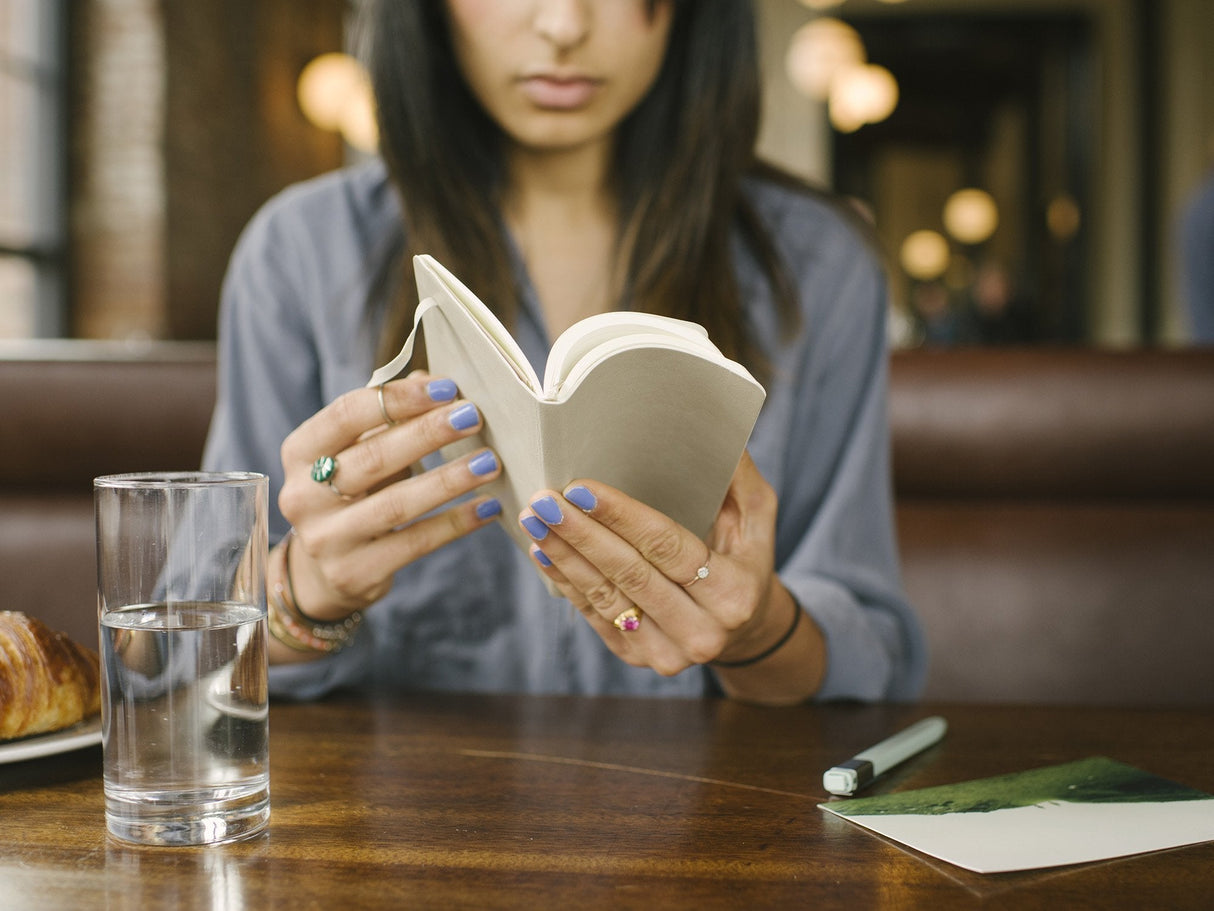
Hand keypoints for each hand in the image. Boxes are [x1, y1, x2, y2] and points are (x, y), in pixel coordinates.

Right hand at [276, 371, 501, 620]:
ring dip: (448, 480)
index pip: (346, 414)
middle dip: (428, 434)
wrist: (324, 571)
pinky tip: (486, 507)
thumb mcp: (358, 452)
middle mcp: (303, 495)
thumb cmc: (351, 494)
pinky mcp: (353, 573)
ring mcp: (326, 539)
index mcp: (300, 452)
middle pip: (373, 457)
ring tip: (489, 463)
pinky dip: (455, 524)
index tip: (447, 388)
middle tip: (472, 417)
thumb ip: (390, 417)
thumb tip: (432, 382)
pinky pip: (414, 544)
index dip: (399, 399)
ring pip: (395, 504)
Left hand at [517, 451, 812, 683]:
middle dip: (582, 534)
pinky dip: (566, 583)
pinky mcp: (639, 658)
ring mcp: (669, 652)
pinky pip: (595, 617)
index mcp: (733, 592)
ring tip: (535, 521)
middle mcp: (703, 630)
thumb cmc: (745, 557)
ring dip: (564, 557)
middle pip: (630, 573)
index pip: (668, 547)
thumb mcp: (757, 516)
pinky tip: (543, 553)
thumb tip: (715, 428)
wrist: (744, 628)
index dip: (622, 517)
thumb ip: (737, 476)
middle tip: (546, 501)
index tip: (582, 488)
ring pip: (606, 598)